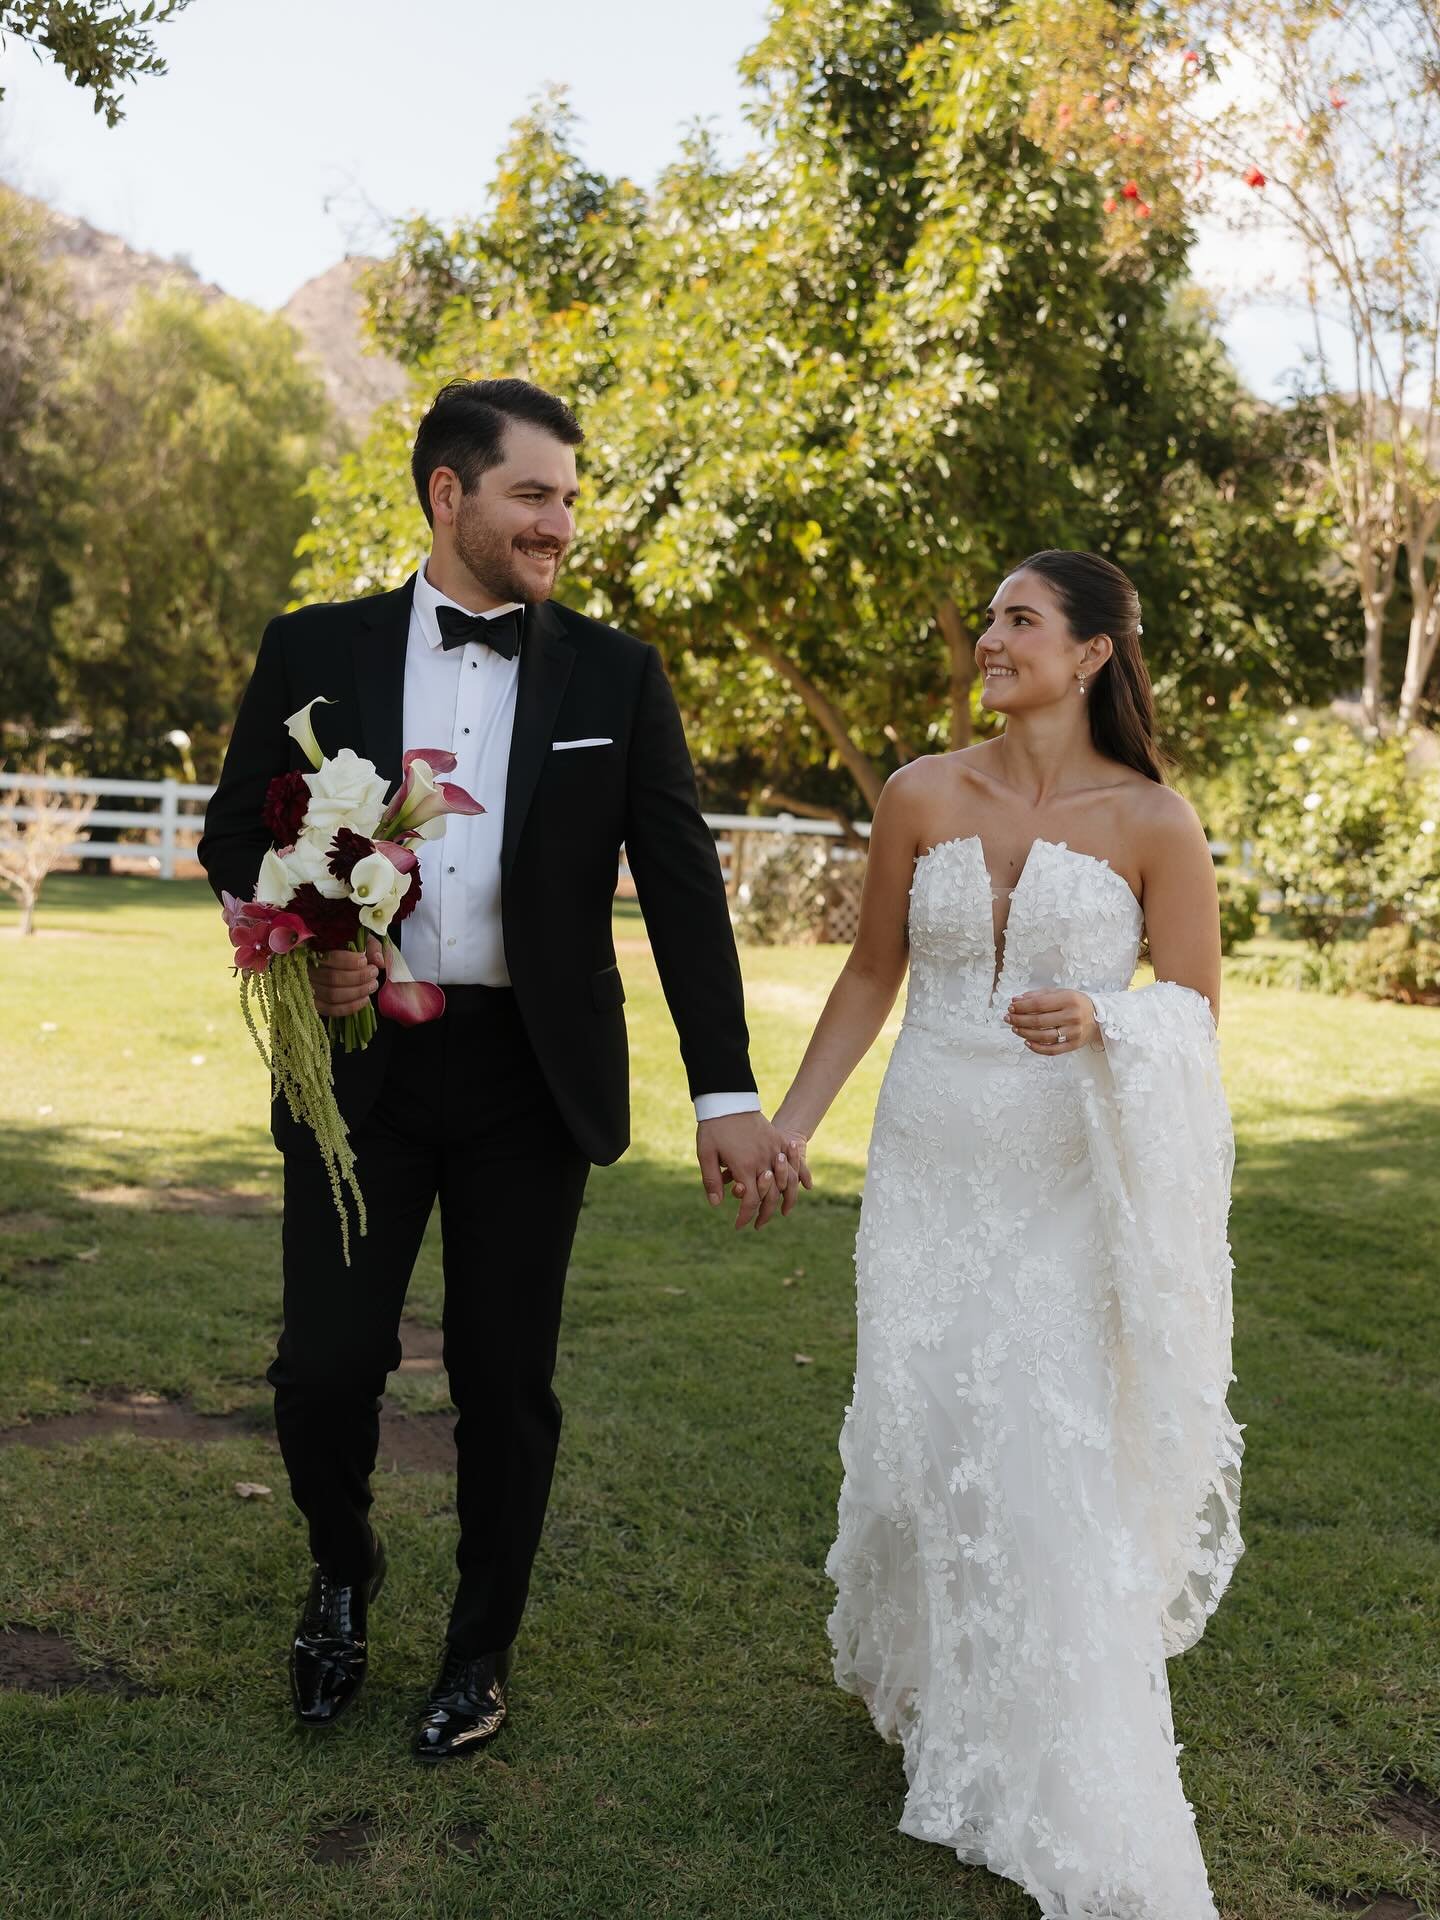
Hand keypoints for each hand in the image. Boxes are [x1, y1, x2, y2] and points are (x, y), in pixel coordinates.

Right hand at [310, 936, 383, 1018]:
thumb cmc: (348, 949)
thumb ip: (370, 946)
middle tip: (373, 973)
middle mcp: (307, 970)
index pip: (328, 957)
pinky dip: (350, 1007)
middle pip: (332, 978)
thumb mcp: (359, 939)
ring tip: (372, 985)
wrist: (338, 963)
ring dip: (357, 992)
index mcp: (314, 949)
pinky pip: (330, 1009)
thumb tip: (379, 961)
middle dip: (358, 978)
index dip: (348, 961)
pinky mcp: (313, 1004)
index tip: (364, 961)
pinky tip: (364, 1000)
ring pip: (332, 995)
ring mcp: (308, 988)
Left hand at [696, 1111, 811, 1229]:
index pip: (750, 1200)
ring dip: (786, 1199)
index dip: (746, 1216)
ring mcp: (773, 1150)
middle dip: (765, 1213)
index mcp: (743, 1167)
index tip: (739, 1225)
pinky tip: (799, 1186)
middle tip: (758, 1224)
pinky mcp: (778, 1139)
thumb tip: (717, 1204)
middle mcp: (762, 1161)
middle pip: (770, 1195)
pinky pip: (793, 1161)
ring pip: (786, 1181)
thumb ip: (712, 1180)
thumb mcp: (706, 1154)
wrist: (728, 1100)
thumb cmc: (713, 1128)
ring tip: (782, 1212)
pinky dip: (797, 1175)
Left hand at [1004, 989, 1098, 1054]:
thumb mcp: (1060, 993)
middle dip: (1019, 1020)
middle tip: (1008, 1018)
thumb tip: (1016, 1000)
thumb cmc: (1075, 1003)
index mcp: (1069, 999)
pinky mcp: (1074, 1045)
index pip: (1039, 1004)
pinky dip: (1037, 1048)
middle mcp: (1072, 1016)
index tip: (1011, 1007)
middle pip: (1039, 1021)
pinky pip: (1053, 1050)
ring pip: (1043, 1036)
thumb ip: (1038, 995)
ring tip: (1015, 1029)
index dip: (1022, 1007)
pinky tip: (1027, 1042)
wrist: (1098, 1016)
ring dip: (1025, 1033)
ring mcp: (1074, 1032)